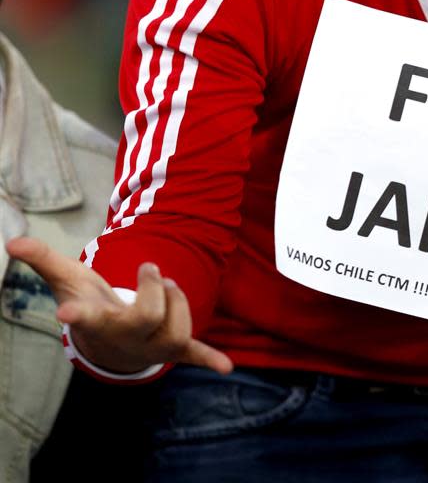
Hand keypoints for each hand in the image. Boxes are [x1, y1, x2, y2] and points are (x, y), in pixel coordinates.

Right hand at [5, 236, 232, 375]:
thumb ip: (43, 259)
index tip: (63, 316)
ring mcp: (153, 346)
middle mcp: (127, 338)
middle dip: (154, 286)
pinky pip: (193, 355)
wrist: (111, 346)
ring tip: (168, 287)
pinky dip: (209, 359)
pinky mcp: (175, 348)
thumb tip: (12, 240)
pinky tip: (227, 367)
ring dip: (179, 300)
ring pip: (177, 326)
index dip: (76, 317)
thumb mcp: (69, 280)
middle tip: (150, 268)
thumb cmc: (91, 306)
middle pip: (147, 315)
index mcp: (98, 321)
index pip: (85, 319)